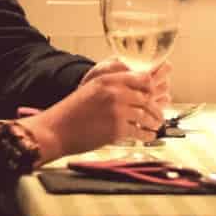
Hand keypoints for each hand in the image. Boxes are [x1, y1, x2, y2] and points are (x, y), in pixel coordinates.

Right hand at [25, 61, 167, 159]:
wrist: (55, 130)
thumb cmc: (71, 112)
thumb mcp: (91, 89)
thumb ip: (111, 85)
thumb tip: (133, 90)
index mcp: (108, 80)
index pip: (142, 79)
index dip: (151, 88)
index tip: (154, 95)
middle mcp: (115, 93)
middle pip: (147, 98)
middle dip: (156, 108)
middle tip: (159, 115)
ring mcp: (117, 111)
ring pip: (145, 115)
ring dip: (154, 122)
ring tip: (156, 126)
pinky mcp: (116, 129)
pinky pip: (139, 131)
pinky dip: (147, 134)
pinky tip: (149, 136)